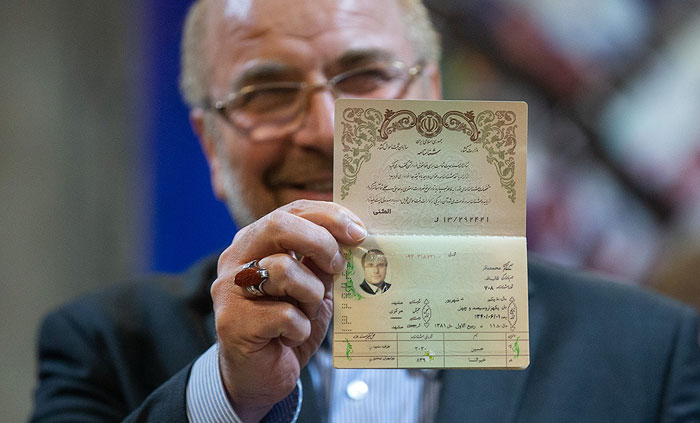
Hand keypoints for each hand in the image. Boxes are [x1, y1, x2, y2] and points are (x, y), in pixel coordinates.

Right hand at [211, 200, 366, 421]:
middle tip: (337, 267)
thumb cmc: (288, 325)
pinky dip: (300, 328)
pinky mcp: (232, 322)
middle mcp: (236, 259)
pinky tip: (290, 337)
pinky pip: (284, 315)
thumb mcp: (312, 286)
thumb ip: (322, 261)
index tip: (358, 232)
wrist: (260, 376)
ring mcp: (229, 289)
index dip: (329, 216)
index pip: (292, 211)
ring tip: (307, 312)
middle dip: (320, 242)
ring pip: (284, 270)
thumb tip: (353, 236)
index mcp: (256, 241)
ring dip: (311, 295)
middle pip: (279, 225)